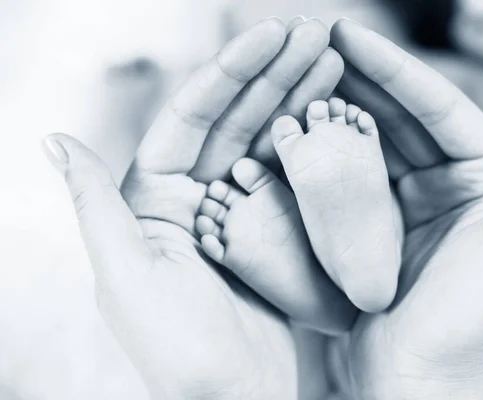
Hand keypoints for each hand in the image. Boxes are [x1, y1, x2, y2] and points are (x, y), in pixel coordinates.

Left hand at [43, 17, 342, 398]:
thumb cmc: (176, 350)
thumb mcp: (127, 274)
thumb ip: (95, 204)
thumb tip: (54, 138)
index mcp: (154, 199)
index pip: (193, 118)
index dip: (231, 72)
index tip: (272, 35)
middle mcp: (194, 198)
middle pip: (235, 122)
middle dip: (273, 75)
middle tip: (314, 35)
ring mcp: (237, 213)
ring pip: (268, 143)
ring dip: (297, 101)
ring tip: (332, 61)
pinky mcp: (272, 232)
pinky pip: (292, 179)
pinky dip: (313, 147)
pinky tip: (336, 117)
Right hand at [327, 19, 482, 399]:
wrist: (416, 382)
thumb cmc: (473, 322)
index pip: (438, 108)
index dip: (397, 69)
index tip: (351, 36)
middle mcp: (442, 185)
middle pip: (398, 116)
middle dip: (361, 77)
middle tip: (318, 41)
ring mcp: (399, 205)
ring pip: (366, 142)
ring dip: (336, 108)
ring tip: (301, 74)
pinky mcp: (364, 227)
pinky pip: (342, 179)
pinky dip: (320, 152)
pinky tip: (294, 128)